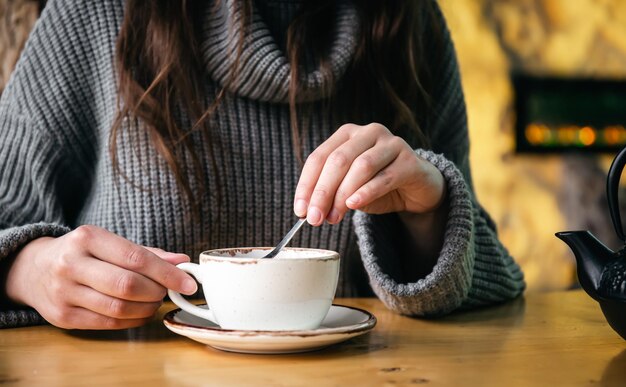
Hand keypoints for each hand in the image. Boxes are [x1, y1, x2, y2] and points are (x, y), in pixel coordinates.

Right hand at [5, 225, 196, 329]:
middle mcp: (71, 263)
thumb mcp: (109, 243)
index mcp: (87, 238)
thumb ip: (147, 253)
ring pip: (119, 307)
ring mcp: (63, 292)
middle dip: (157, 291)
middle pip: (128, 285)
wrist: (33, 269)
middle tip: (166, 291)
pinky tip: (140, 313)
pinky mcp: (62, 317)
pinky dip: (132, 320)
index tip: (188, 282)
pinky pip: (108, 323)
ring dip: (147, 308)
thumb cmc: (82, 253)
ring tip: (154, 301)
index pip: (136, 258)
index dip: (167, 273)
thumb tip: (182, 261)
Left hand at [294, 123, 444, 225]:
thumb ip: (332, 196)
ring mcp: (391, 143)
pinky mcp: (410, 160)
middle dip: (322, 192)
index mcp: (347, 135)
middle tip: (314, 218)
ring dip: (343, 194)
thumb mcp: (350, 191)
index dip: (307, 185)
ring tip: (333, 217)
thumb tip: (312, 212)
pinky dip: (366, 192)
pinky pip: (384, 176)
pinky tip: (354, 205)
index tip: (300, 210)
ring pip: (361, 166)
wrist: (418, 188)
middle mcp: (368, 132)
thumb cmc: (379, 186)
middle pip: (338, 160)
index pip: (319, 157)